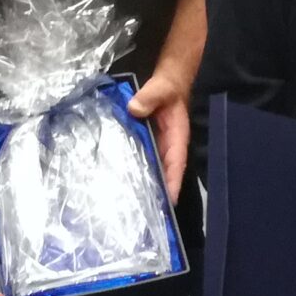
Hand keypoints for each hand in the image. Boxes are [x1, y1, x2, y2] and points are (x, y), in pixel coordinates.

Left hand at [127, 71, 190, 203]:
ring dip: (144, 185)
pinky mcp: (146, 144)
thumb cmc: (167, 88)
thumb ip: (149, 97)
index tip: (168, 201)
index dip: (172, 182)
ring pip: (152, 170)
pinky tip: (119, 181)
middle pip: (164, 174)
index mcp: (176, 138)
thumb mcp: (161, 89)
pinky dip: (133, 171)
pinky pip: (141, 160)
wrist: (166, 82)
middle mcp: (168, 147)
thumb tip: (134, 108)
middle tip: (145, 213)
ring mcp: (156, 147)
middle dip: (157, 192)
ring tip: (131, 205)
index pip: (176, 164)